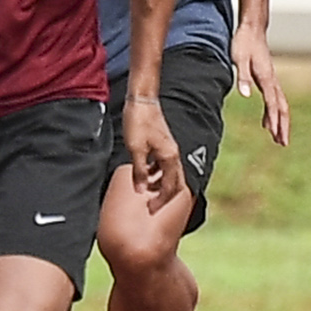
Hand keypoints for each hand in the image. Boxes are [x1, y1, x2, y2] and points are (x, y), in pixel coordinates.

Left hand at [124, 96, 182, 210]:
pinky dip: (157, 174)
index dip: (160, 201)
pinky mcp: (163, 144)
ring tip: (147, 191)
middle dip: (164, 197)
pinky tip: (146, 174)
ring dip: (160, 185)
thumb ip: (140, 172)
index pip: (169, 187)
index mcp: (169, 157)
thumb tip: (141, 191)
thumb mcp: (135, 149)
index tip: (150, 210)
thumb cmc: (138, 122)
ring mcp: (169, 149)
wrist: (142, 100)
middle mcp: (173, 154)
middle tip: (151, 206)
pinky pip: (164, 165)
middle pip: (175, 183)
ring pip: (170, 174)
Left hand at [231, 23, 288, 146]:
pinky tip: (267, 123)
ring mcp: (271, 80)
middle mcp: (272, 81)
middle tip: (283, 143)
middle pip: (282, 107)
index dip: (275, 120)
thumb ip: (242, 77)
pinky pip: (274, 100)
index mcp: (266, 78)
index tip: (276, 135)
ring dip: (280, 122)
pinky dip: (273, 113)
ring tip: (278, 139)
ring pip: (280, 105)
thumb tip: (246, 95)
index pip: (273, 104)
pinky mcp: (267, 78)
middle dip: (283, 126)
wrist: (252, 29)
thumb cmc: (244, 43)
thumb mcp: (239, 59)